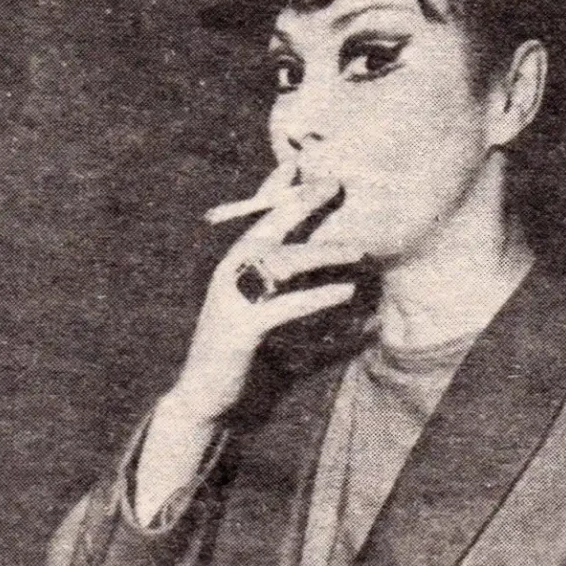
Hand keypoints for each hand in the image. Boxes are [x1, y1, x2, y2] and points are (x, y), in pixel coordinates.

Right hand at [165, 170, 360, 426]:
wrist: (206, 402)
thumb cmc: (242, 362)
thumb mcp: (273, 325)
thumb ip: (301, 304)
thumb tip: (350, 294)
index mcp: (236, 269)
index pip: (256, 220)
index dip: (275, 190)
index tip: (298, 163)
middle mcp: (230, 275)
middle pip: (268, 228)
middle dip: (301, 202)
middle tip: (333, 182)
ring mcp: (233, 299)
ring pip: (281, 263)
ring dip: (322, 252)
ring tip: (359, 249)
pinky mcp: (241, 328)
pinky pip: (284, 306)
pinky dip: (317, 297)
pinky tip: (346, 291)